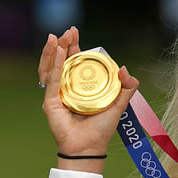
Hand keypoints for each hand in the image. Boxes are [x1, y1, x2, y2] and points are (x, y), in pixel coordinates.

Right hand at [38, 26, 139, 172]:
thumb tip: (125, 68)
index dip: (74, 47)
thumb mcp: (119, 104)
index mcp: (80, 86)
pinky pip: (52, 80)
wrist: (91, 147)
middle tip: (69, 31)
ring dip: (54, 51)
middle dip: (64, 44)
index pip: (74, 61)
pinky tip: (59, 53)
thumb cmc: (102, 128)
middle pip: (62, 61)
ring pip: (52, 67)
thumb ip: (127, 87)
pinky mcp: (51, 102)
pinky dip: (55, 65)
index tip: (75, 32)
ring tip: (59, 37)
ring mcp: (56, 94)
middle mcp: (66, 88)